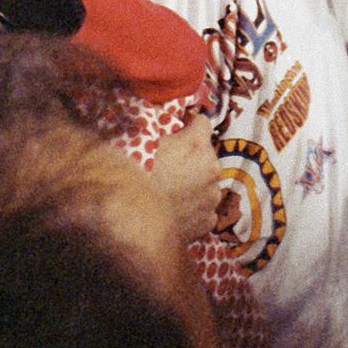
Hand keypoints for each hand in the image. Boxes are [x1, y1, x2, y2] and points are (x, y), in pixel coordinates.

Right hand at [148, 113, 223, 243]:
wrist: (135, 225)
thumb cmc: (135, 179)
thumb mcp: (141, 144)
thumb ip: (159, 132)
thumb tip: (163, 127)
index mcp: (196, 145)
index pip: (202, 123)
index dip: (189, 126)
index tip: (180, 131)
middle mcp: (212, 168)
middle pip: (206, 155)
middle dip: (192, 159)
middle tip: (169, 168)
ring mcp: (212, 195)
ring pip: (207, 183)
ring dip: (194, 184)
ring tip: (171, 194)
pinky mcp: (209, 220)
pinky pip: (204, 208)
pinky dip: (194, 209)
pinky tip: (175, 212)